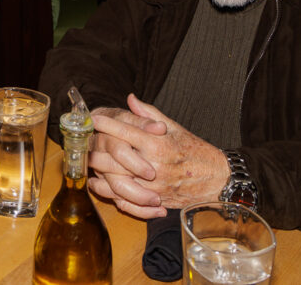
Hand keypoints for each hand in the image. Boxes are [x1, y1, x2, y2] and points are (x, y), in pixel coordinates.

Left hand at [88, 94, 226, 218]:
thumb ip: (149, 115)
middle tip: (83, 140)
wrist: (217, 181)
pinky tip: (99, 183)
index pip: (126, 131)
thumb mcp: (175, 128)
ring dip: (98, 171)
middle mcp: (153, 165)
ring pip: (115, 180)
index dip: (106, 124)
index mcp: (158, 144)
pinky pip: (124, 200)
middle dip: (96, 148)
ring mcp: (152, 186)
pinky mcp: (153, 201)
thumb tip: (131, 99)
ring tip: (86, 162)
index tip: (92, 117)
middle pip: (115, 157)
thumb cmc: (195, 151)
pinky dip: (109, 193)